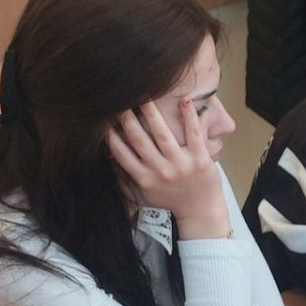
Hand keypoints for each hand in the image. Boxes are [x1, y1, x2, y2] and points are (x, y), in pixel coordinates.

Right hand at [105, 99, 228, 236]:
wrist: (201, 211)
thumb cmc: (170, 200)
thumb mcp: (143, 196)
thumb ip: (124, 181)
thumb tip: (106, 160)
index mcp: (144, 178)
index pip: (121, 153)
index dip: (110, 135)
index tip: (103, 118)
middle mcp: (160, 171)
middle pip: (139, 139)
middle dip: (127, 118)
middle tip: (120, 98)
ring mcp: (181, 164)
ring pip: (162, 134)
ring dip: (151, 113)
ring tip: (145, 94)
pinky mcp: (200, 159)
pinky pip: (194, 134)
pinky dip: (189, 116)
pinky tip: (184, 100)